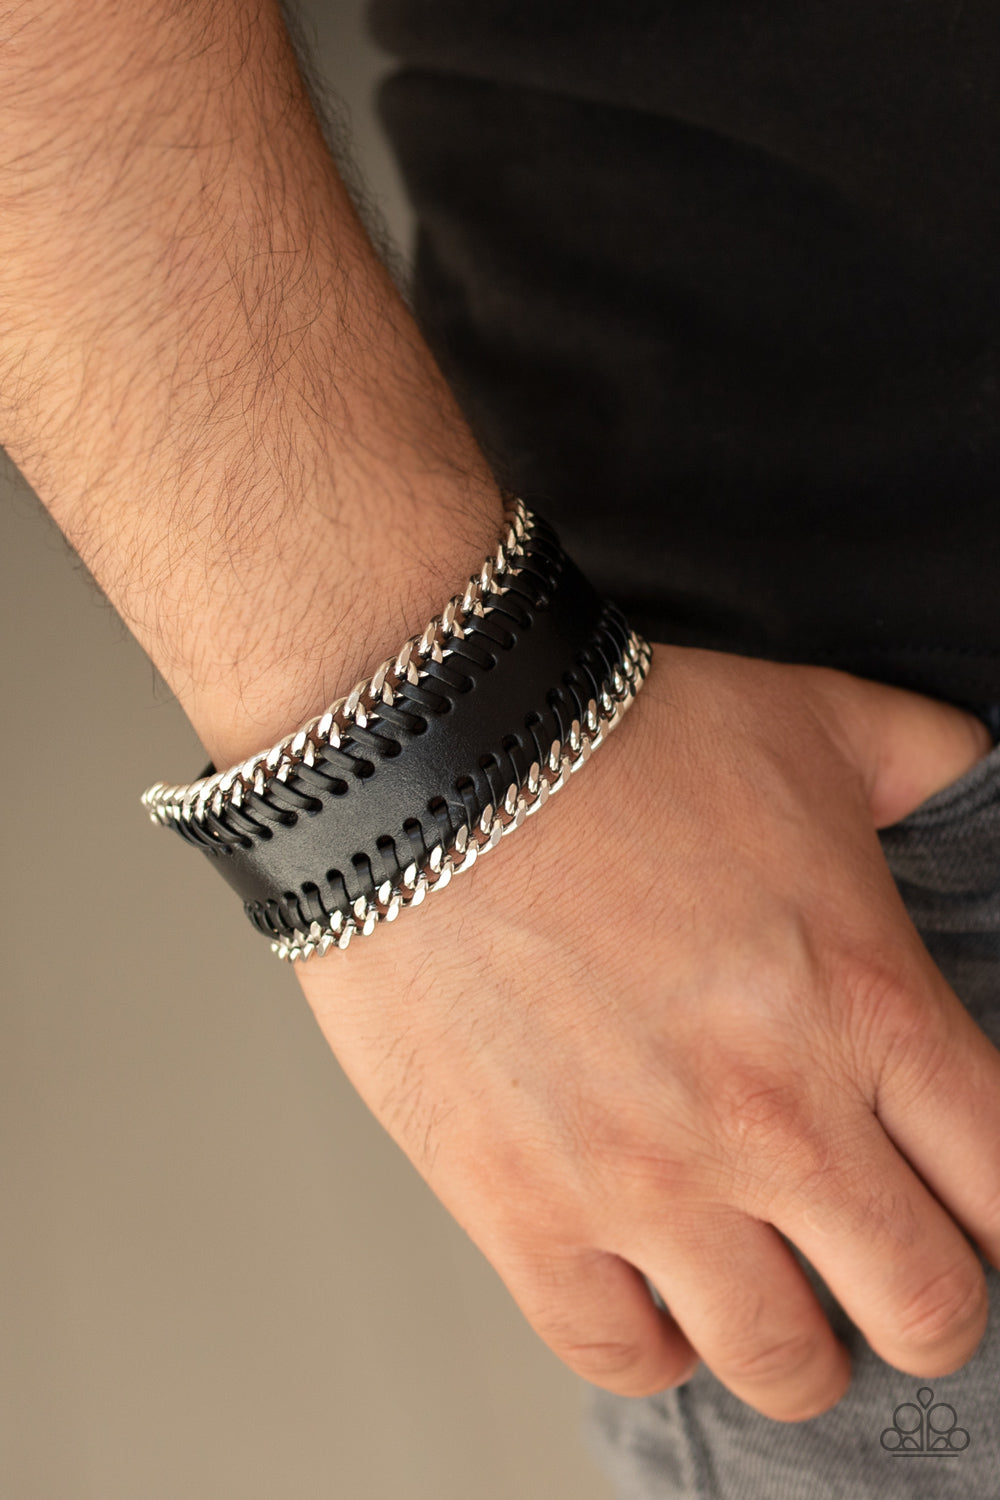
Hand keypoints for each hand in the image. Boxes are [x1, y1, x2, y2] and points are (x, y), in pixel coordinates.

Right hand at [296, 644, 999, 1421]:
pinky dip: (654, 1344)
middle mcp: (775, 1117)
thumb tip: (979, 767)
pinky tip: (653, 1292)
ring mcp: (645, 1177)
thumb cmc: (615, 736)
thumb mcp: (813, 719)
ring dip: (794, 1341)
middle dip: (921, 1301)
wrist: (429, 757)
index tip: (966, 1206)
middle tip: (881, 1264)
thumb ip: (927, 757)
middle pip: (923, 1309)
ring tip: (770, 1295)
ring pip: (781, 1362)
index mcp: (867, 1004)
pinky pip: (620, 1354)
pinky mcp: (522, 1205)